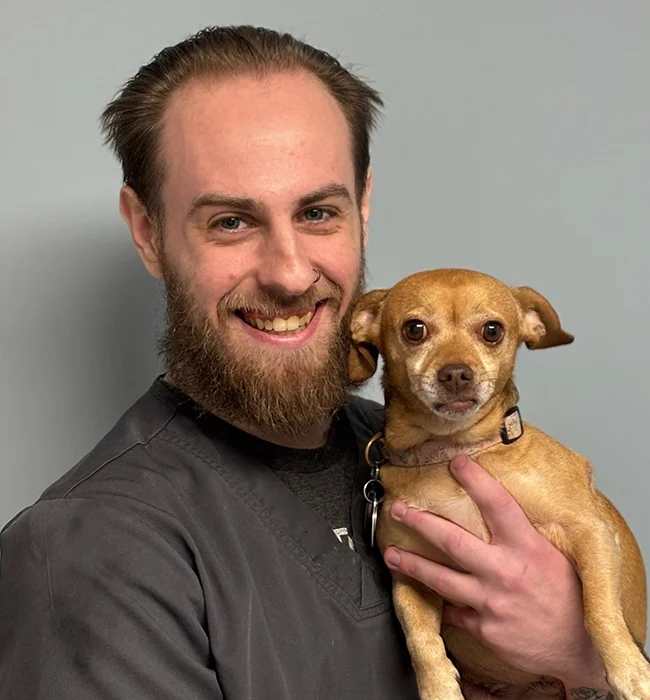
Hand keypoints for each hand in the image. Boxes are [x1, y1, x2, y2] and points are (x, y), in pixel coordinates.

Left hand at [383, 454, 606, 685]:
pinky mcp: (483, 627)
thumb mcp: (560, 556)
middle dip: (419, 522)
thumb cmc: (571, 598)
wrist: (579, 649)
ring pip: (441, 578)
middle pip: (451, 540)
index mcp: (526, 547)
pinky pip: (453, 612)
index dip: (475, 480)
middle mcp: (504, 571)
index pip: (497, 503)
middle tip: (399, 510)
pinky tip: (431, 596)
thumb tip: (515, 501)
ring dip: (412, 564)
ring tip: (392, 555)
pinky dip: (443, 604)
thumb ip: (531, 531)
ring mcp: (491, 601)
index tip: (456, 462)